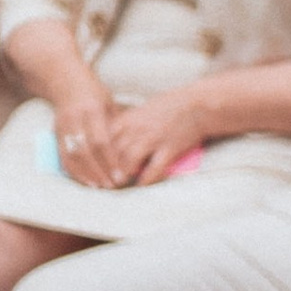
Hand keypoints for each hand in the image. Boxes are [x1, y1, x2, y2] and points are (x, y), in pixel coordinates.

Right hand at [49, 79, 123, 188]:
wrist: (65, 81)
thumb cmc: (94, 93)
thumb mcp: (110, 103)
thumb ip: (117, 126)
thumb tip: (133, 150)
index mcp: (92, 110)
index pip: (100, 141)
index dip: (110, 161)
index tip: (121, 175)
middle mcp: (75, 119)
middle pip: (86, 151)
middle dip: (99, 171)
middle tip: (112, 186)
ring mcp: (63, 126)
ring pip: (72, 155)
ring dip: (86, 173)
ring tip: (99, 186)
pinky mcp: (55, 133)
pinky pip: (62, 156)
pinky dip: (73, 170)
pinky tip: (84, 180)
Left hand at [94, 88, 208, 187]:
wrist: (196, 105)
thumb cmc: (167, 107)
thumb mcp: (139, 111)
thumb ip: (124, 124)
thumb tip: (106, 138)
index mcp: (128, 119)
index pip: (103, 139)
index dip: (97, 154)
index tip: (94, 164)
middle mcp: (137, 129)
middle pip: (113, 152)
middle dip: (107, 168)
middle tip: (104, 178)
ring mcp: (154, 140)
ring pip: (129, 161)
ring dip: (123, 174)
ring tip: (120, 182)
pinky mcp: (169, 149)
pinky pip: (154, 169)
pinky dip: (146, 179)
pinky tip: (141, 184)